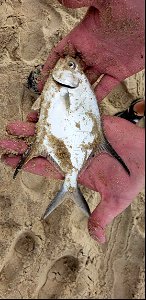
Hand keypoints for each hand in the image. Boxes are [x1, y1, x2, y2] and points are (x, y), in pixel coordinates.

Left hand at [0, 112, 144, 242]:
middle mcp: (75, 152)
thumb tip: (97, 239)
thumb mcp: (116, 200)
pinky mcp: (90, 122)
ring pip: (52, 130)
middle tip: (4, 142)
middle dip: (23, 146)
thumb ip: (101, 216)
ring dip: (32, 128)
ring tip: (13, 125)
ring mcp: (81, 136)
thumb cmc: (134, 178)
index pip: (46, 167)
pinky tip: (37, 112)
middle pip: (44, 148)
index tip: (10, 162)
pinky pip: (68, 114)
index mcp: (77, 170)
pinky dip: (53, 112)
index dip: (27, 164)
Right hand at [37, 0, 143, 100]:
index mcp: (83, 36)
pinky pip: (105, 87)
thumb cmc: (132, 4)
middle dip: (62, 85)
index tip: (42, 82)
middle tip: (54, 99)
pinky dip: (98, 96)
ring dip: (78, 93)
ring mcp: (104, 63)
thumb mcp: (104, 0)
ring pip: (86, 82)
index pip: (60, 54)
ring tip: (68, 106)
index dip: (50, 68)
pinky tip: (89, 105)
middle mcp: (91, 52)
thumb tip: (63, 0)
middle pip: (71, 72)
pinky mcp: (118, 71)